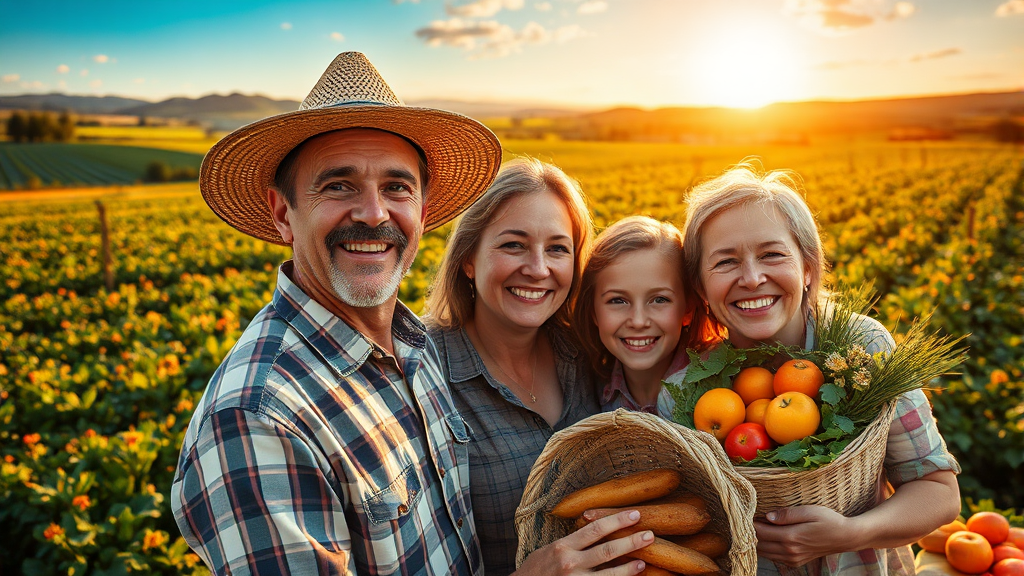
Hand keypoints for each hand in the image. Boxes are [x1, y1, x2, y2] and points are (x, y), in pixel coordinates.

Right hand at [513, 510, 654, 575]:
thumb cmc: (535, 569)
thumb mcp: (550, 549)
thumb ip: (572, 542)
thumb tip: (597, 529)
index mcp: (563, 546)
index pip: (595, 529)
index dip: (617, 521)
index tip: (635, 514)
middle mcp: (570, 563)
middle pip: (607, 550)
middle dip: (631, 541)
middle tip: (649, 534)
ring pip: (609, 574)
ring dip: (629, 568)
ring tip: (643, 561)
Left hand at [754, 505, 855, 566]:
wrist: (845, 537)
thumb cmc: (829, 520)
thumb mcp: (809, 511)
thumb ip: (786, 514)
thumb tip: (767, 516)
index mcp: (791, 537)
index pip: (760, 532)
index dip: (749, 523)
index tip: (745, 513)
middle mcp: (789, 551)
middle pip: (758, 544)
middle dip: (750, 533)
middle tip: (747, 519)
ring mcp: (792, 559)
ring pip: (764, 553)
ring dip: (756, 541)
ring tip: (755, 526)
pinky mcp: (795, 562)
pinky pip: (774, 557)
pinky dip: (766, 548)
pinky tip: (767, 536)